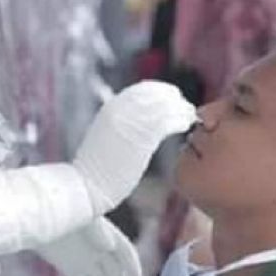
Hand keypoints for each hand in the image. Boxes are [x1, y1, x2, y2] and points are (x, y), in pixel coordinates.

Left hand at [35, 218, 141, 275]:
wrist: (36, 220)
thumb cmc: (61, 213)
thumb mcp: (83, 218)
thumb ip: (97, 231)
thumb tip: (110, 246)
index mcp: (105, 233)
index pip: (124, 249)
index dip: (131, 262)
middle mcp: (98, 249)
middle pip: (113, 268)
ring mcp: (85, 260)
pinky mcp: (72, 270)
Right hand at [73, 82, 196, 212]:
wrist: (86, 186)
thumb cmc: (97, 168)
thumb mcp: (106, 135)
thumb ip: (121, 123)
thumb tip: (139, 120)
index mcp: (111, 108)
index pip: (143, 89)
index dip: (161, 92)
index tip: (173, 99)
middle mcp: (120, 110)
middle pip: (156, 93)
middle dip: (173, 98)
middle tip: (185, 107)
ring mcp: (131, 122)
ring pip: (165, 106)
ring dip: (180, 109)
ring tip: (189, 117)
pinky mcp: (142, 138)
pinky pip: (167, 122)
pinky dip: (179, 120)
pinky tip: (185, 125)